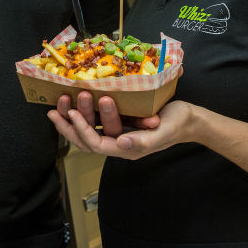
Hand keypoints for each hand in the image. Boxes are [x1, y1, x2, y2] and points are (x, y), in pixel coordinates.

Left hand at [48, 93, 191, 159]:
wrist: (188, 119)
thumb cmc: (177, 124)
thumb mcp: (163, 131)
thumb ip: (144, 140)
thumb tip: (121, 143)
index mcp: (127, 148)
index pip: (97, 144)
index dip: (82, 130)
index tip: (72, 112)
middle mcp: (118, 142)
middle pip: (86, 140)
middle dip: (70, 125)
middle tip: (59, 107)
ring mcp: (117, 132)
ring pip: (88, 129)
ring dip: (74, 116)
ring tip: (62, 99)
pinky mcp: (119, 121)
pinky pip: (96, 120)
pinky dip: (83, 111)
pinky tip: (73, 100)